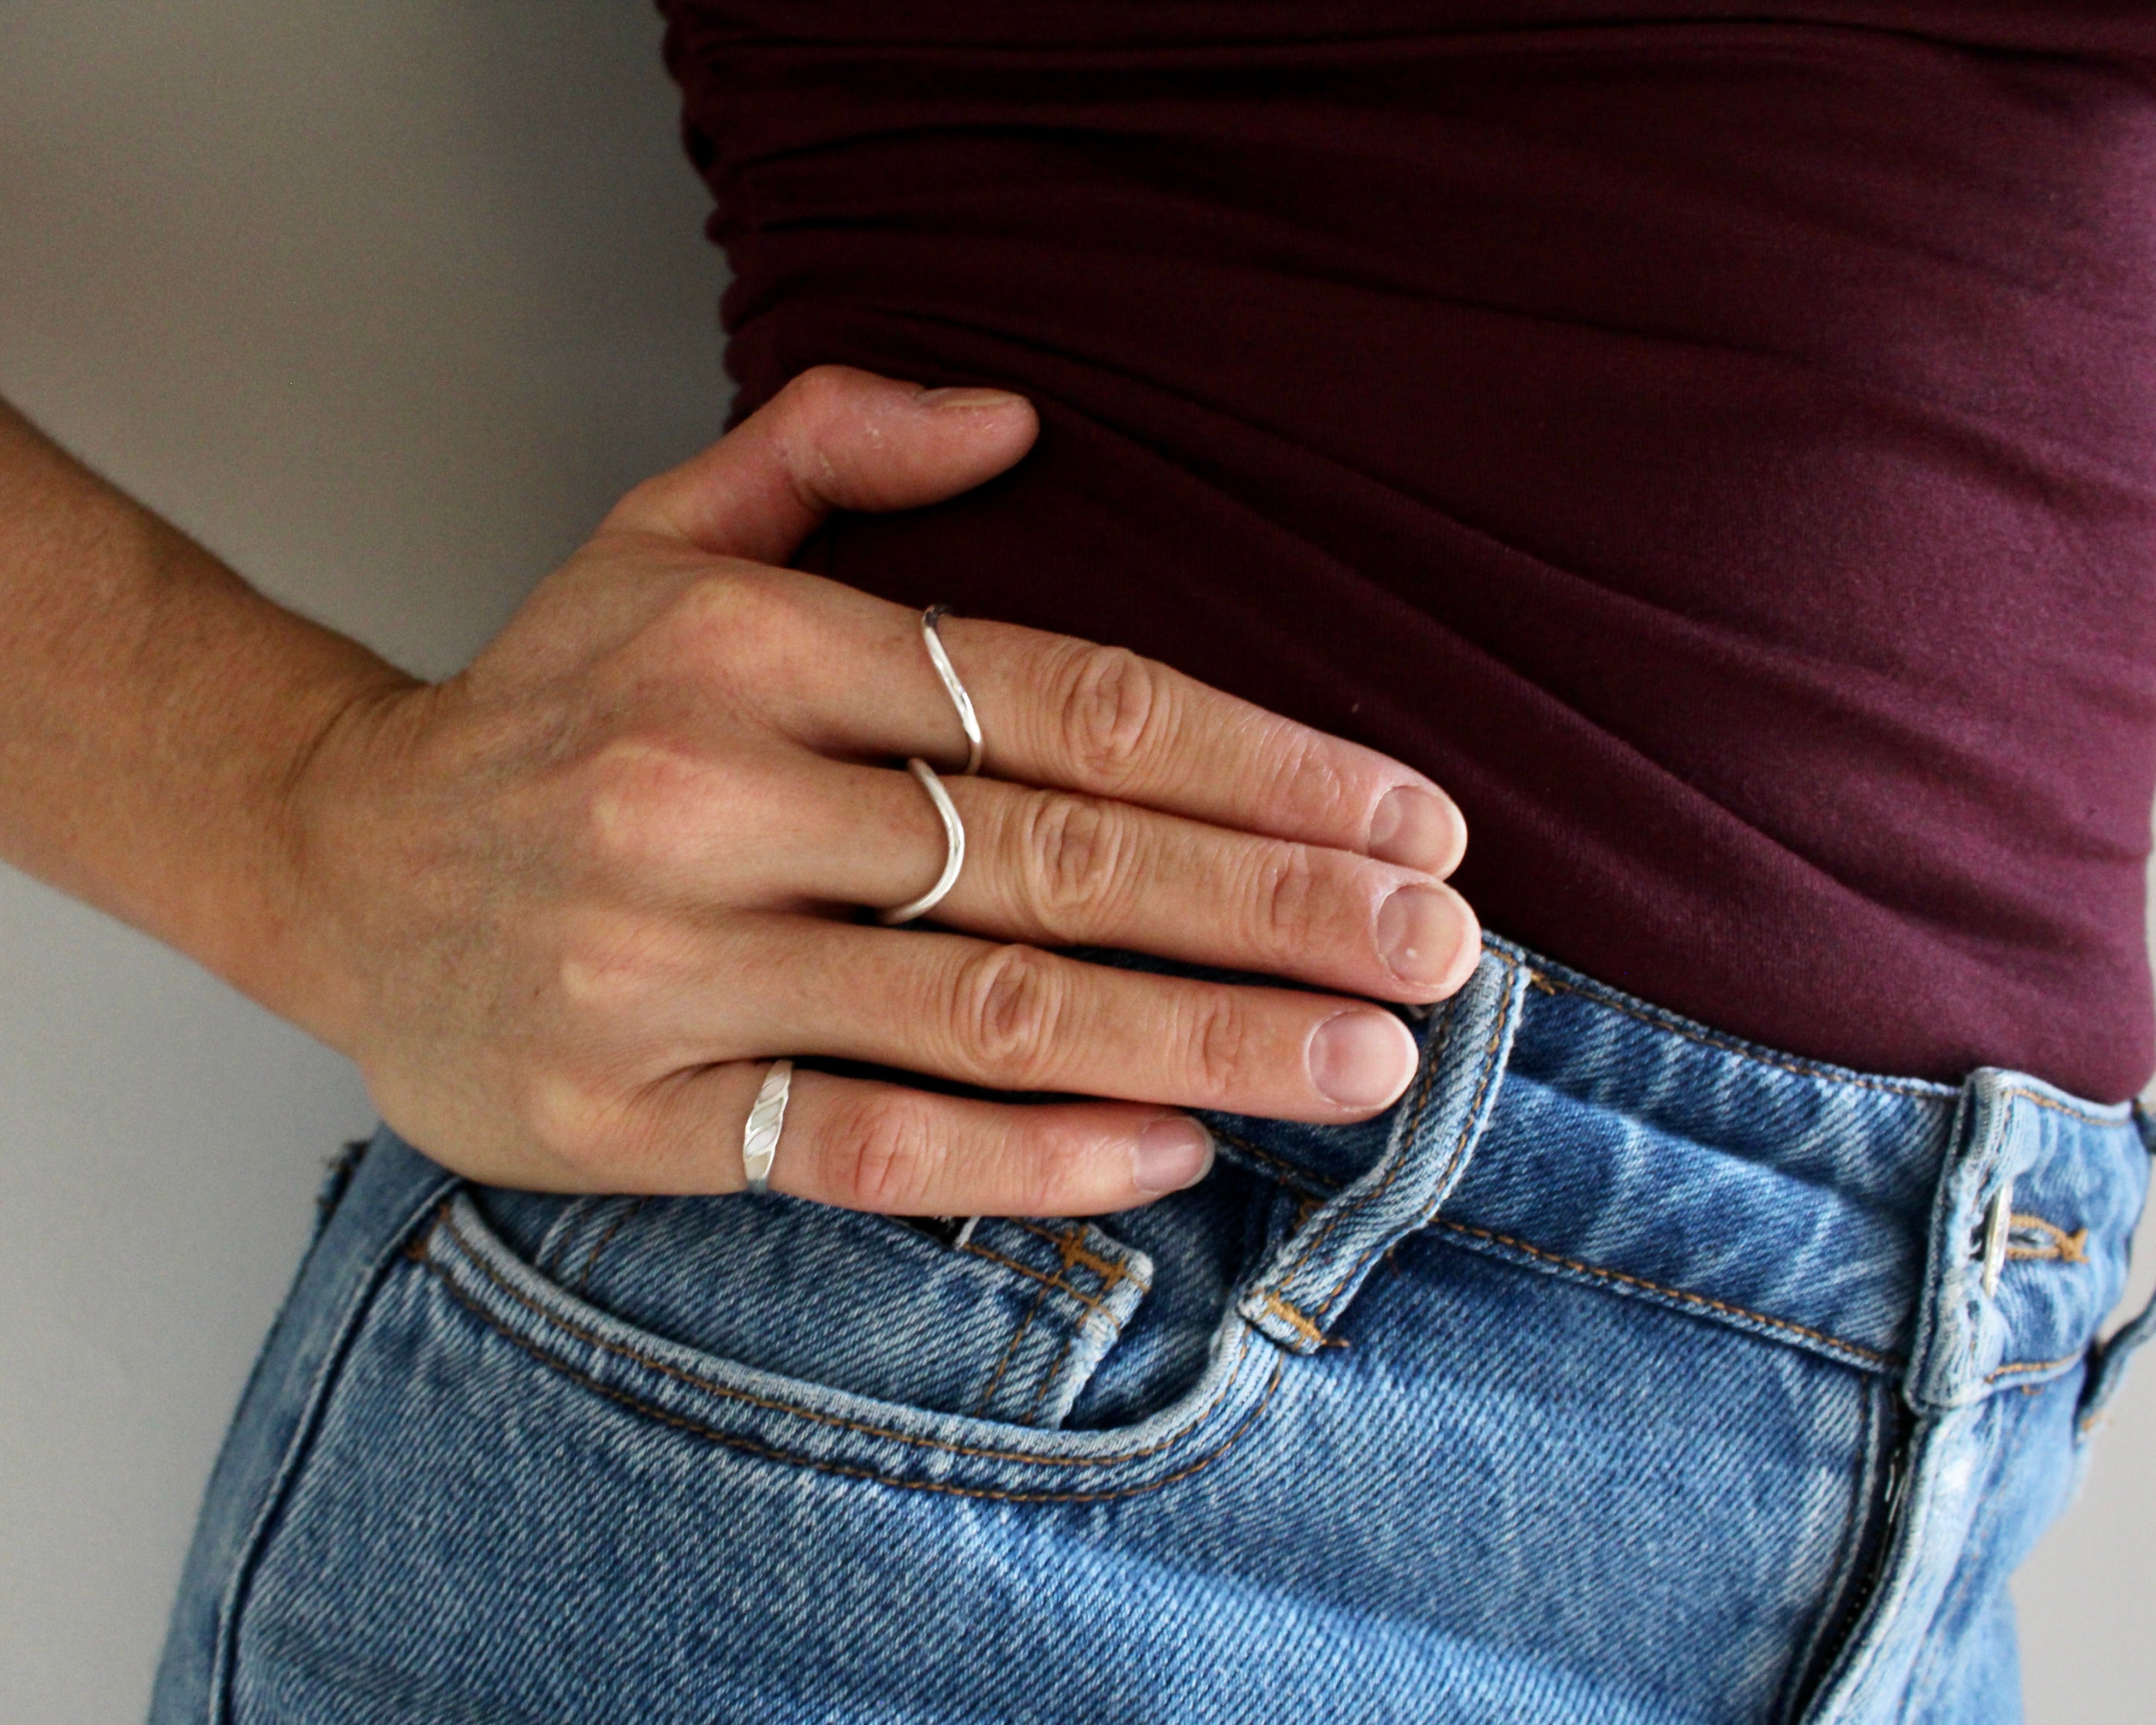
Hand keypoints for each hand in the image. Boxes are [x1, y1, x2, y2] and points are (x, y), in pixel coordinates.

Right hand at [285, 367, 1477, 1215]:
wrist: (338, 861)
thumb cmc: (551, 705)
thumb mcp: (660, 531)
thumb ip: (828, 442)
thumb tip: (1018, 415)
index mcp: (751, 643)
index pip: (1066, 699)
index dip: (1258, 764)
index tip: (1407, 819)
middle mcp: (712, 791)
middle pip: (1058, 857)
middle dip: (1275, 906)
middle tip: (1439, 948)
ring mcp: (667, 960)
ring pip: (987, 1009)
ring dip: (1203, 1036)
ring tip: (1363, 1061)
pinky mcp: (630, 1106)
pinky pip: (861, 1144)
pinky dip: (1029, 1157)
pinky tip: (1172, 1149)